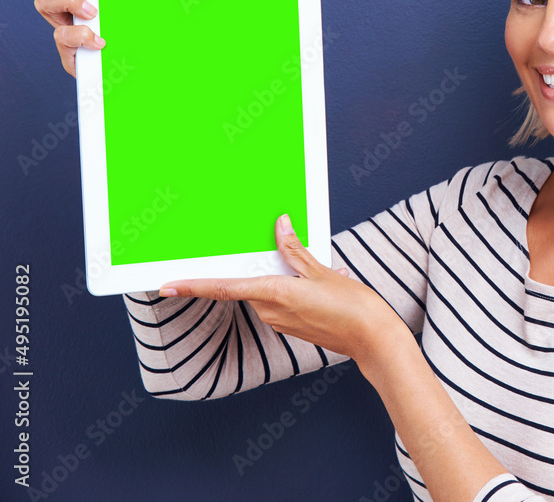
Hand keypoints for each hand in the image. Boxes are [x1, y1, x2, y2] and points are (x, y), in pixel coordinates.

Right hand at [34, 0, 134, 75]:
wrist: (137, 69)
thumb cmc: (131, 29)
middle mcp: (67, 2)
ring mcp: (64, 24)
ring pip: (43, 1)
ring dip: (68, 1)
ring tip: (93, 12)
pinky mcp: (68, 49)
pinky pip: (60, 36)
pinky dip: (79, 35)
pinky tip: (100, 40)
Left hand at [158, 215, 405, 364]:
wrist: (372, 339)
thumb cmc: (352, 306)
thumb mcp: (322, 271)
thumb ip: (296, 250)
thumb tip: (280, 226)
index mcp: (274, 294)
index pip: (223, 288)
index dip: (193, 286)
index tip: (166, 286)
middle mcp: (271, 311)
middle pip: (248, 284)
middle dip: (252, 268)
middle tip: (254, 251)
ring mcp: (281, 321)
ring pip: (266, 291)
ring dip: (278, 277)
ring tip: (309, 268)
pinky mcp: (293, 326)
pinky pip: (281, 300)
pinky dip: (289, 287)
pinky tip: (315, 281)